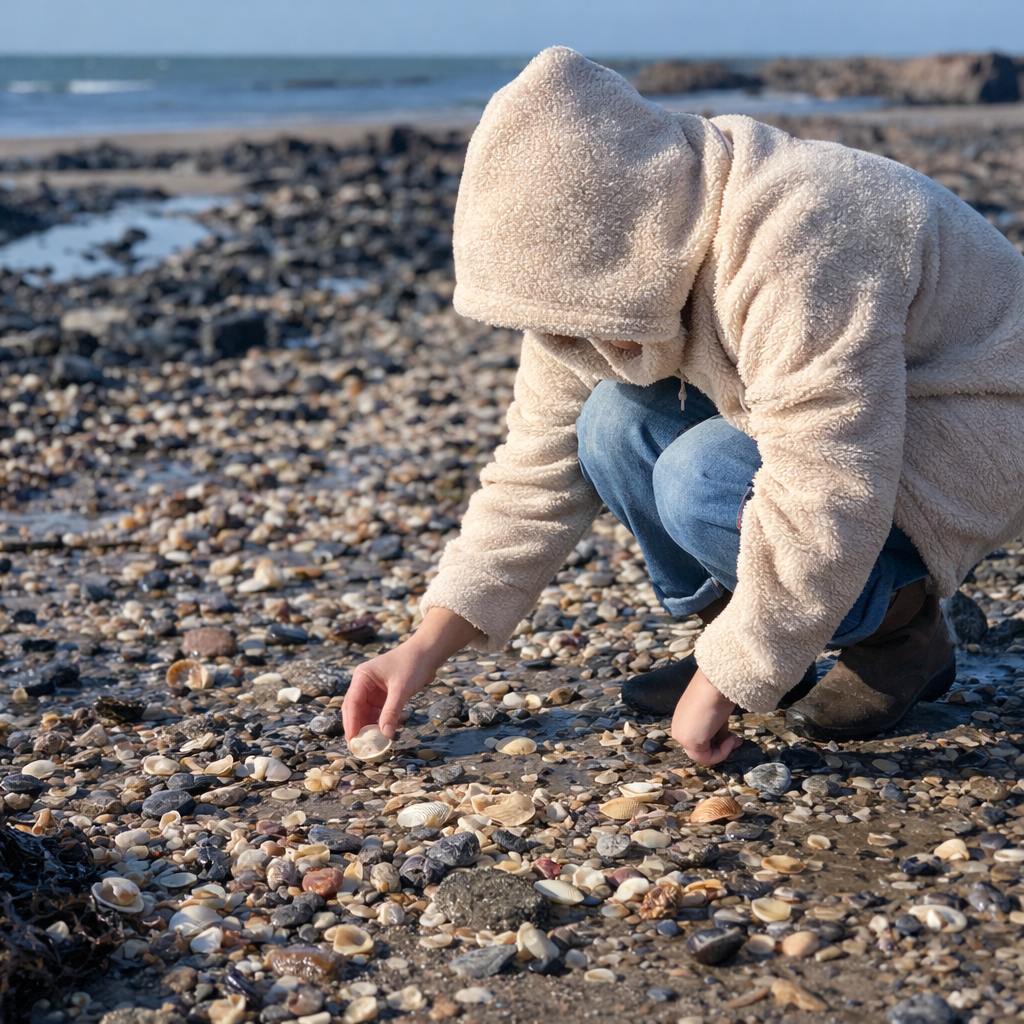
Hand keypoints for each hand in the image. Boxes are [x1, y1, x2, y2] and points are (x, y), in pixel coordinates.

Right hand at [341, 607, 482, 741]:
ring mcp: (372, 689)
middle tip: (359, 747)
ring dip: (367, 727)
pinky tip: (383, 734)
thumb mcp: (401, 689)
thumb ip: (392, 711)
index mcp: (362, 677)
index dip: (351, 723)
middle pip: (354, 709)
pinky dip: (378, 723)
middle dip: (356, 727)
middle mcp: (364, 683)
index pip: (352, 703)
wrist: (428, 652)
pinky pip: (376, 712)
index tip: (353, 740)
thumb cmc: (413, 664)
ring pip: (364, 712)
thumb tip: (385, 734)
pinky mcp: (382, 694)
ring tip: (371, 744)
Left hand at [671, 666, 739, 764]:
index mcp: (683, 718)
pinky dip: (721, 753)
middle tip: (736, 739)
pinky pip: (706, 759)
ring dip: (722, 750)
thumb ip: (716, 726)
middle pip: (701, 747)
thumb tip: (728, 739)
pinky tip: (730, 739)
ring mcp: (681, 735)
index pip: (700, 737)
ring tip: (734, 738)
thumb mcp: (716, 712)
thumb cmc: (717, 691)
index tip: (733, 735)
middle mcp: (678, 726)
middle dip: (720, 745)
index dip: (718, 739)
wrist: (715, 683)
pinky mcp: (688, 741)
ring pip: (703, 755)